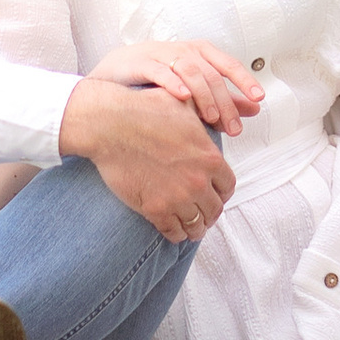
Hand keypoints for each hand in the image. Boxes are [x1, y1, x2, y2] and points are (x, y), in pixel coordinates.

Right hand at [58, 74, 240, 240]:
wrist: (111, 125)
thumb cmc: (145, 110)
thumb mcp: (184, 105)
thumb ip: (203, 117)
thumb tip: (214, 116)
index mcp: (209, 157)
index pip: (228, 186)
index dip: (222, 192)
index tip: (215, 193)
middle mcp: (198, 181)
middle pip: (215, 209)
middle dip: (210, 212)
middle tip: (204, 213)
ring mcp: (177, 198)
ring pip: (196, 225)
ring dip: (196, 228)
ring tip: (191, 227)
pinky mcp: (155, 209)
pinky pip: (173, 232)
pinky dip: (177, 234)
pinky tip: (174, 230)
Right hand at [85, 37, 261, 132]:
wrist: (111, 80)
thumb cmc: (154, 85)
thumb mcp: (192, 91)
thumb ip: (223, 99)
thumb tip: (256, 107)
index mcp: (197, 53)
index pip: (226, 64)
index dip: (244, 79)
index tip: (258, 98)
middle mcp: (181, 50)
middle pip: (210, 71)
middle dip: (224, 100)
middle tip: (233, 128)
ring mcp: (159, 54)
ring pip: (189, 68)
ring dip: (202, 94)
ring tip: (211, 118)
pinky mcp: (138, 62)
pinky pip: (158, 69)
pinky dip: (172, 82)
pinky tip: (182, 97)